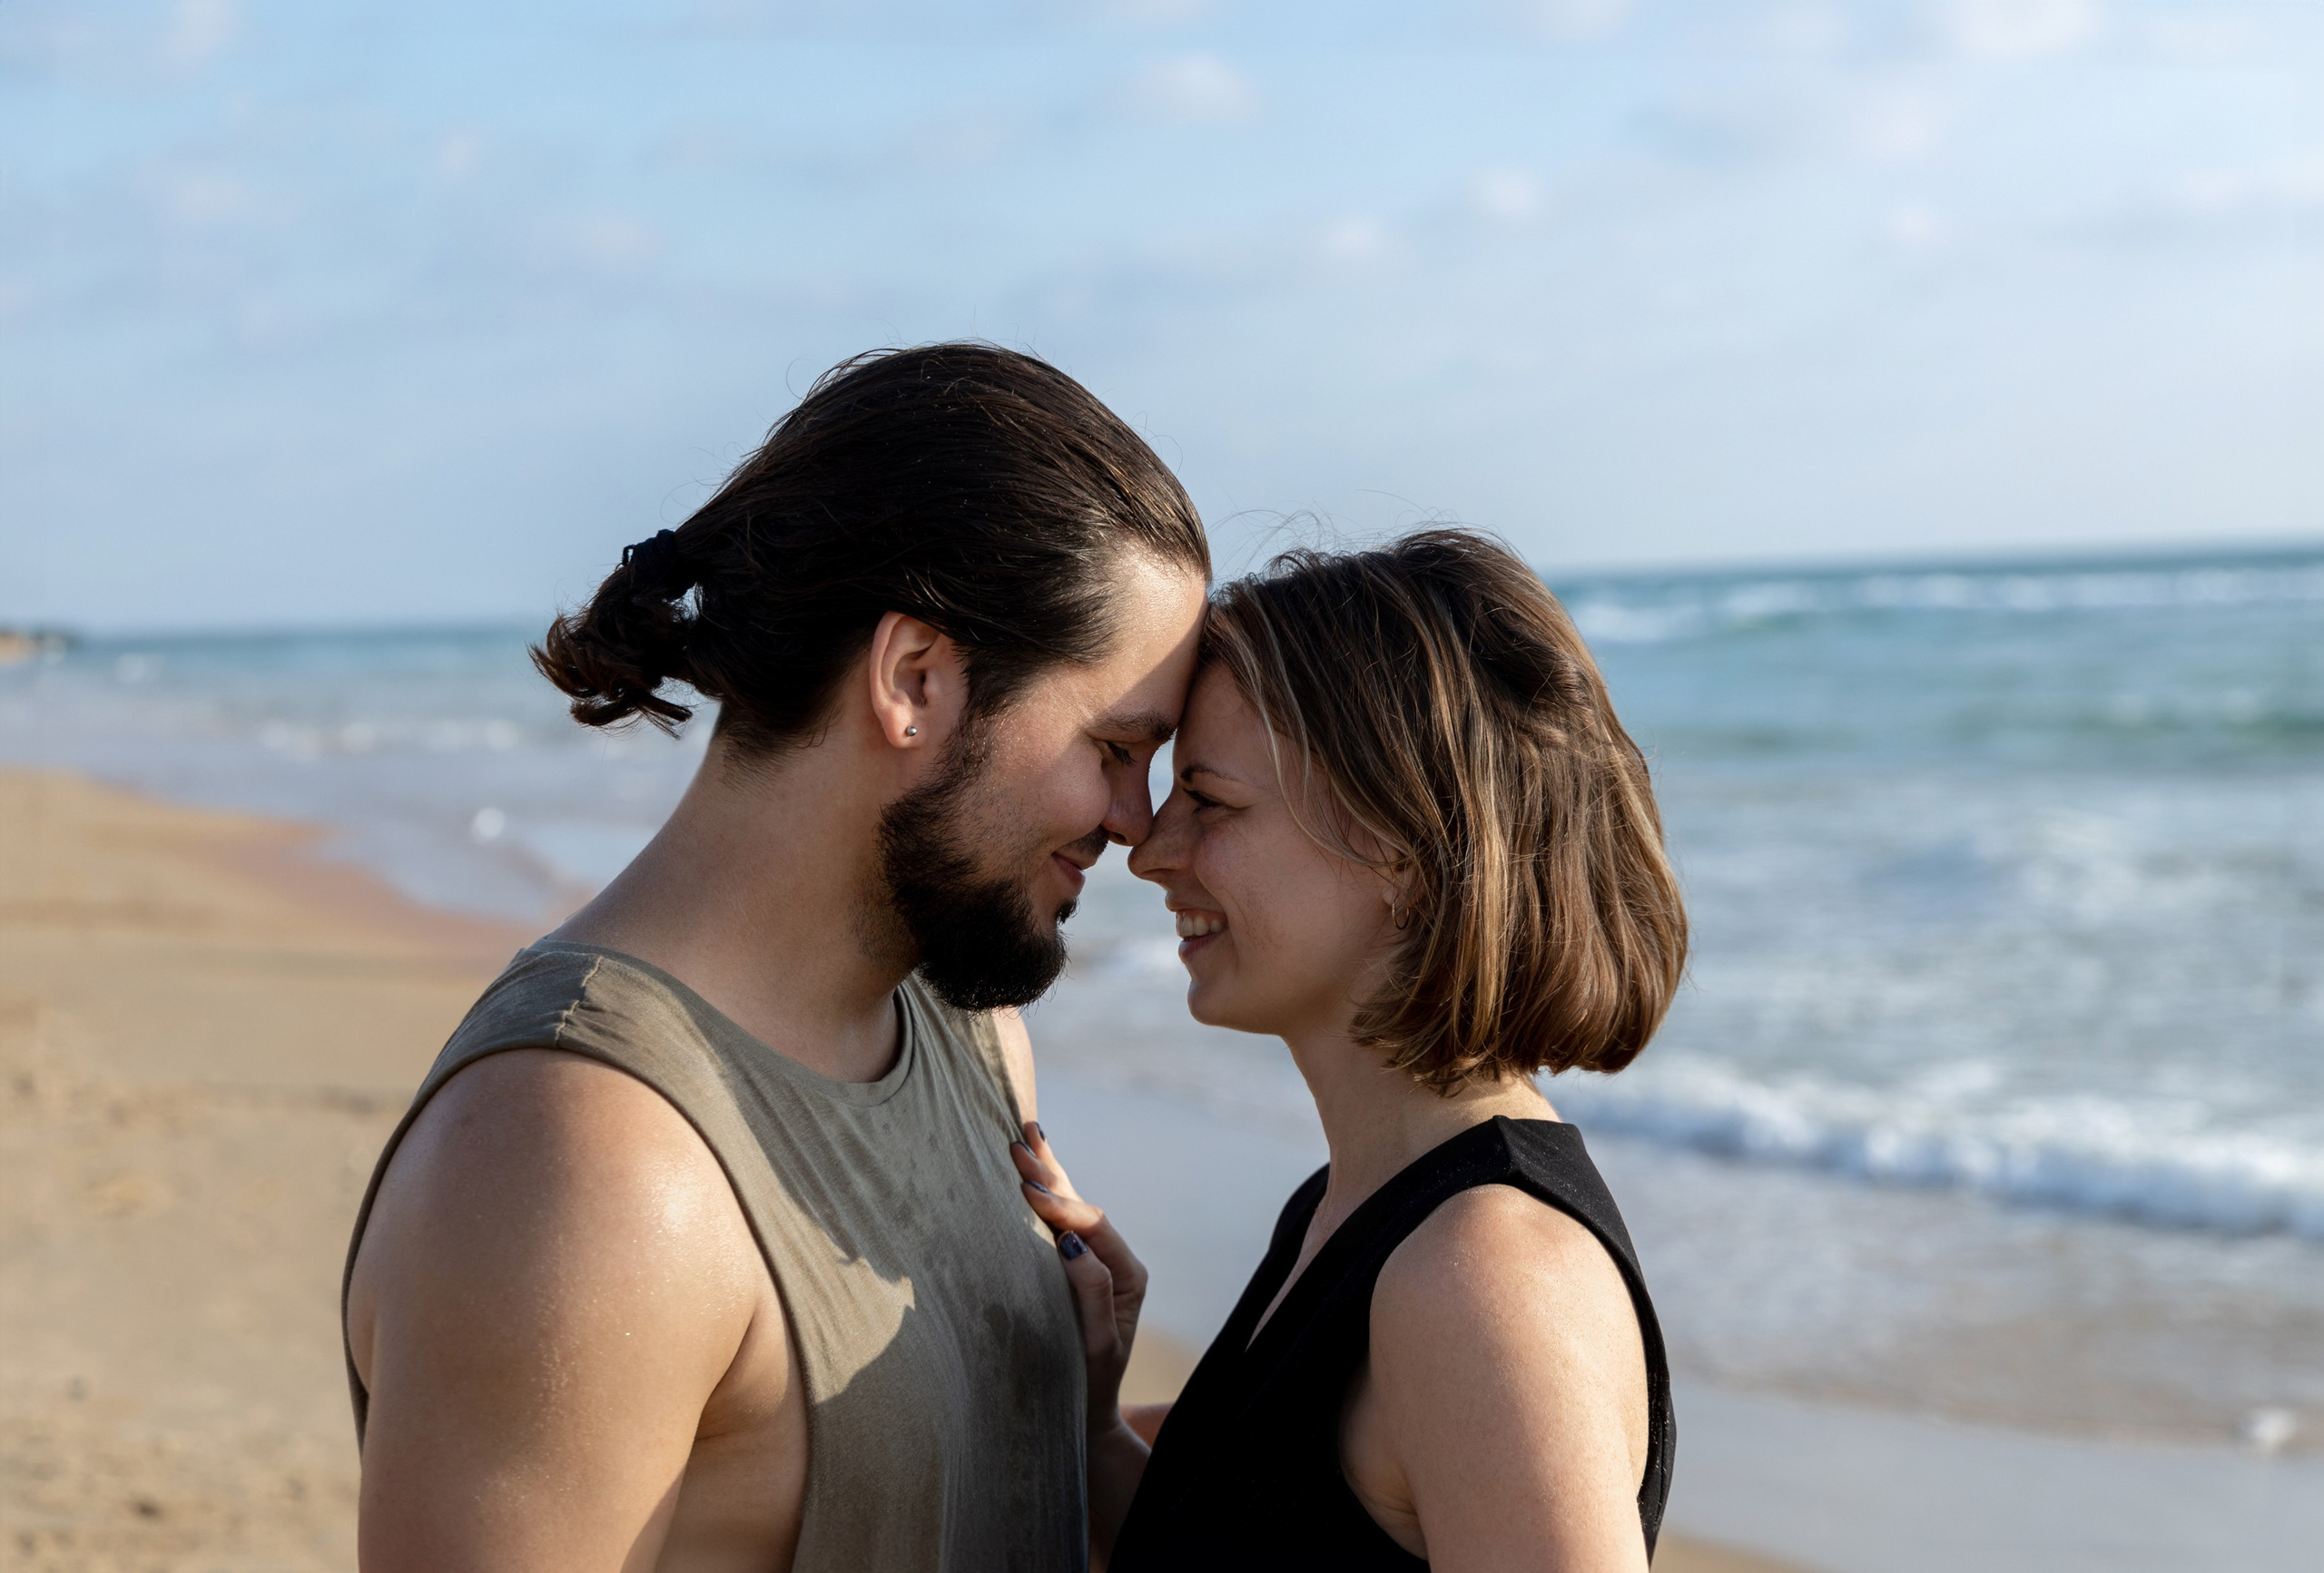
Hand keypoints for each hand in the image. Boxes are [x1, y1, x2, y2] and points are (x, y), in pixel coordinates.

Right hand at [1010, 1121, 1147, 1435]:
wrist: (1085, 1416)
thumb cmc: (1088, 1384)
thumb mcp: (1096, 1343)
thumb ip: (1091, 1293)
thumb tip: (1072, 1243)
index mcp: (1128, 1275)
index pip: (1092, 1226)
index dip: (1061, 1204)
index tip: (1028, 1187)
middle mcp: (1113, 1262)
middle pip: (1081, 1206)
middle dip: (1050, 1173)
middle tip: (1021, 1137)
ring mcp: (1092, 1264)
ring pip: (1067, 1209)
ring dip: (1045, 1174)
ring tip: (1027, 1136)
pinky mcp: (1070, 1271)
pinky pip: (1055, 1225)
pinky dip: (1040, 1197)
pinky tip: (1029, 1174)